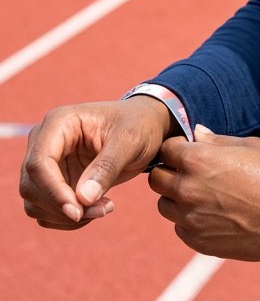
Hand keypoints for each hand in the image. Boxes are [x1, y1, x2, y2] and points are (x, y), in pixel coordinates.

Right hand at [20, 97, 171, 228]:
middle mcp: (45, 141)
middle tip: (103, 209)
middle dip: (63, 207)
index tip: (78, 212)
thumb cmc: (138, 125)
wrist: (145, 127)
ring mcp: (47, 163)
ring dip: (66, 217)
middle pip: (31, 186)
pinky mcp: (52, 182)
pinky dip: (67, 220)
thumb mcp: (130, 140)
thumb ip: (107, 166)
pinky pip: (45, 212)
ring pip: (34, 203)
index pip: (39, 163)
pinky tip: (96, 208)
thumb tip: (83, 199)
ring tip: (104, 207)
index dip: (53, 192)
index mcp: (59, 122)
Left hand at [148, 126, 259, 259]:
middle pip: (156, 178)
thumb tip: (196, 134)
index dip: (177, 147)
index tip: (189, 150)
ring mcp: (191, 219)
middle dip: (170, 171)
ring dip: (176, 197)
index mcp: (198, 160)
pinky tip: (213, 213)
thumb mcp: (249, 146)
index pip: (167, 149)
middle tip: (192, 172)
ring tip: (204, 194)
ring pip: (164, 205)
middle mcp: (188, 189)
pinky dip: (189, 219)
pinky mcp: (198, 241)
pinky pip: (180, 227)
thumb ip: (217, 141)